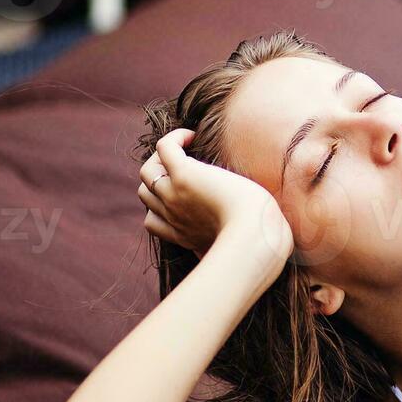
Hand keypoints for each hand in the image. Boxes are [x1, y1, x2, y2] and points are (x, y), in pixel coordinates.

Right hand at [137, 128, 293, 263]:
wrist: (253, 238)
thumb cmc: (255, 244)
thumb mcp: (236, 253)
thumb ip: (234, 255)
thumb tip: (246, 266)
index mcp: (183, 234)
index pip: (153, 221)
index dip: (161, 205)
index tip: (183, 194)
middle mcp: (173, 214)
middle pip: (146, 192)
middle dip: (160, 178)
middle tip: (186, 165)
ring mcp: (174, 194)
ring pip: (148, 170)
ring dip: (163, 156)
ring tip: (187, 147)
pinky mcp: (184, 175)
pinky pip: (164, 147)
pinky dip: (175, 137)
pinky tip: (193, 136)